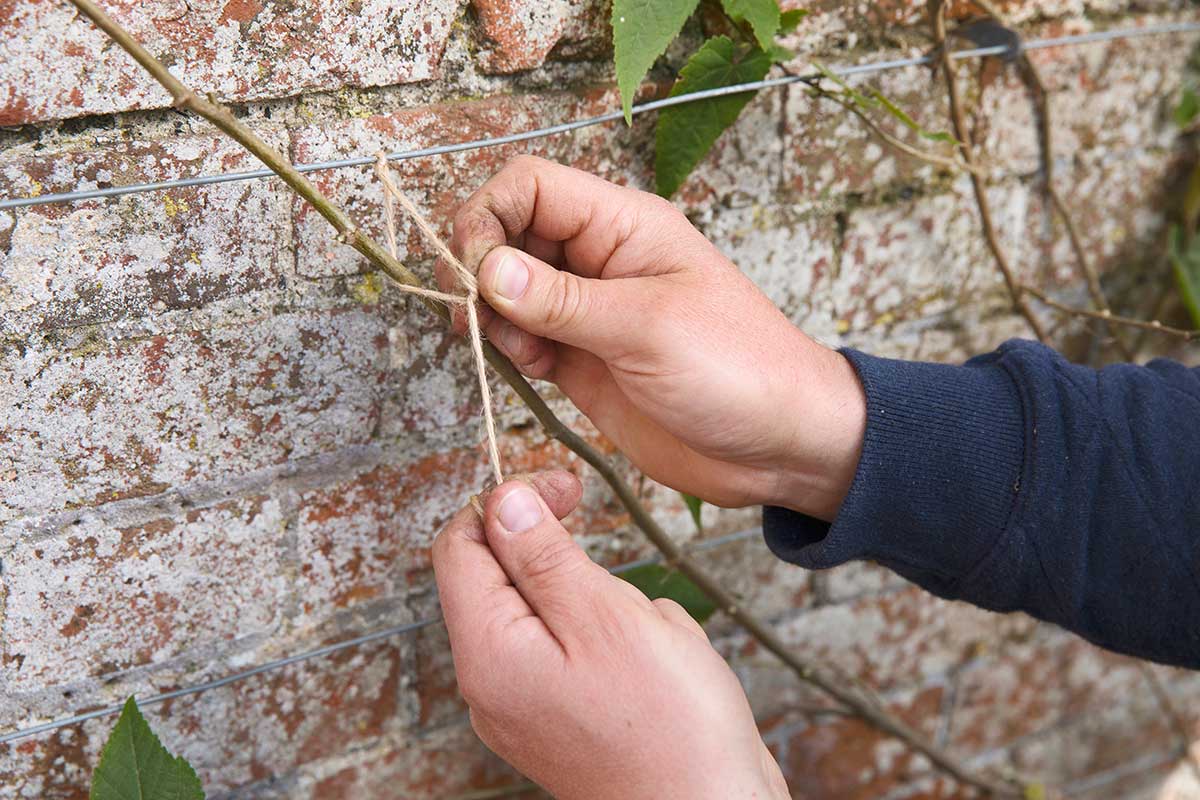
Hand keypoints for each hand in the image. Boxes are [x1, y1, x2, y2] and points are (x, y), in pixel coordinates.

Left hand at [432, 472, 789, 799]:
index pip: (461, 546)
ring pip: (556, 613)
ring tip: (654, 642)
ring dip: (608, 606)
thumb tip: (501, 500)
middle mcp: (493, 684)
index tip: (564, 487)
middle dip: (572, 565)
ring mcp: (527, 707)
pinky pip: (582, 652)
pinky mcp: (564, 720)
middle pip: (507, 580)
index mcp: (489, 652)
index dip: (508, 501)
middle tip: (624, 582)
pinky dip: (622, 643)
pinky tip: (661, 668)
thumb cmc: (671, 729)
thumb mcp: (605, 617)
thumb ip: (542, 554)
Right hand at [441, 156, 864, 517]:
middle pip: (507, 234)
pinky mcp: (580, 360)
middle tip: (476, 315)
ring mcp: (587, 312)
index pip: (531, 187)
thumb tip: (485, 269)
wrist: (780, 445)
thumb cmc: (738, 370)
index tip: (472, 270)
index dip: (488, 217)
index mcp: (623, 226)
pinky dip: (508, 349)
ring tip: (518, 350)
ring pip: (506, 289)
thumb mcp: (648, 328)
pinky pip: (521, 338)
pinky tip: (530, 369)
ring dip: (491, 315)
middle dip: (479, 269)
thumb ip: (562, 301)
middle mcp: (599, 260)